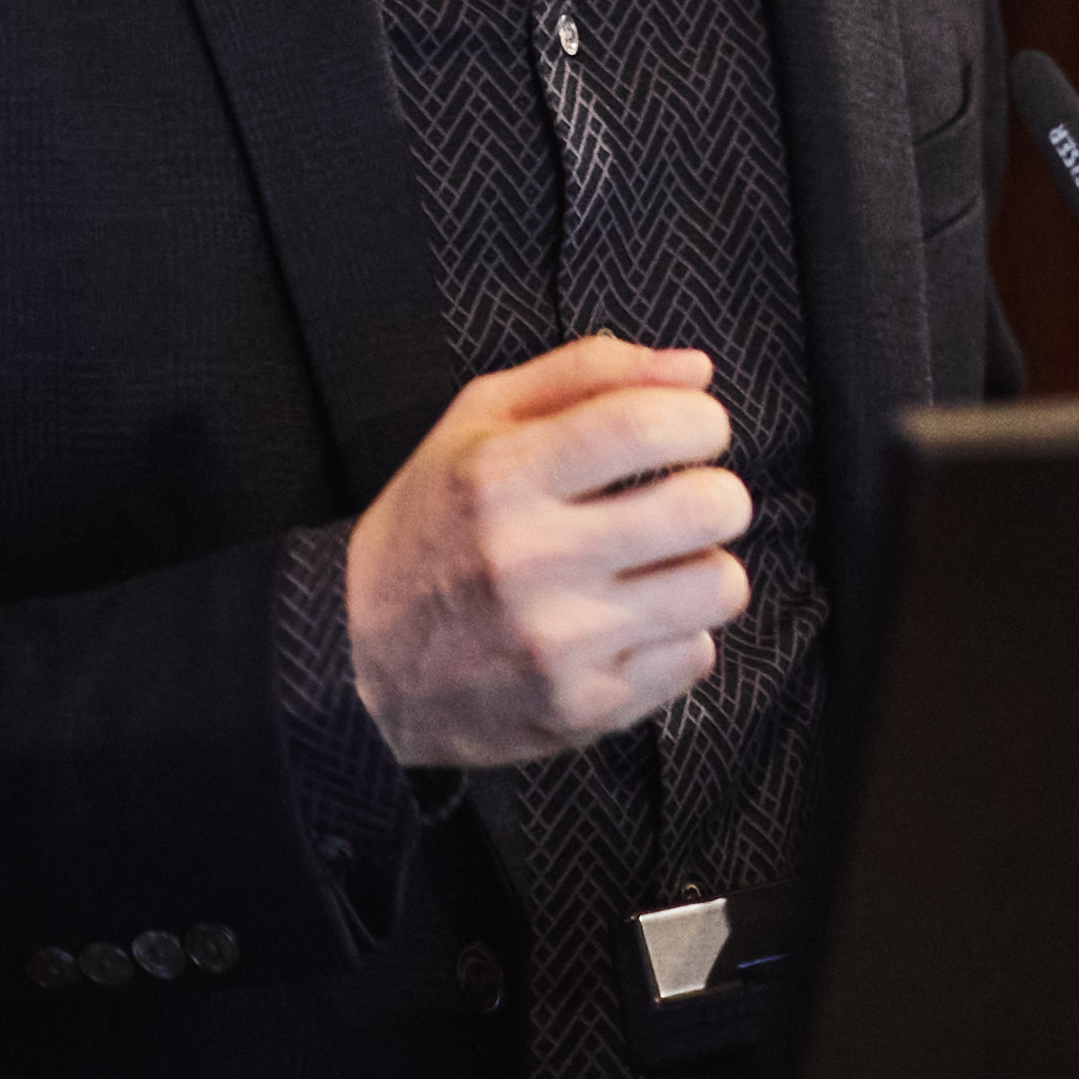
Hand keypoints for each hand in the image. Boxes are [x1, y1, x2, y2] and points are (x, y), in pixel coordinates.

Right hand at [345, 335, 754, 766]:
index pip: (644, 425)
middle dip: (718, 493)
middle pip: (706, 507)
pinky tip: (631, 623)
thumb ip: (586, 374)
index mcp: (501, 476)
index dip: (699, 419)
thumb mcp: (478, 423)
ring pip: (719, 586)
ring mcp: (558, 643)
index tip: (695, 429)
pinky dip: (678, 634)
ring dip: (705, 567)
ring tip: (661, 566)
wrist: (359, 661)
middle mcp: (529, 561)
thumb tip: (696, 371)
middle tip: (689, 500)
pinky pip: (697, 655)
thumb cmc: (436, 522)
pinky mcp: (582, 708)